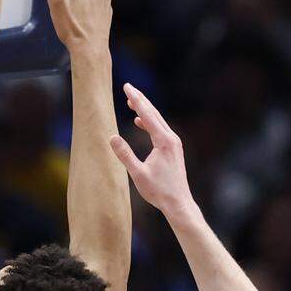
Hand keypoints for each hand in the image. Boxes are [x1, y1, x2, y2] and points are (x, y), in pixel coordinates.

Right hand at [109, 84, 194, 218]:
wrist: (178, 203)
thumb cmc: (159, 191)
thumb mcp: (138, 174)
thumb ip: (125, 155)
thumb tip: (112, 137)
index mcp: (164, 141)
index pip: (148, 115)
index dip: (136, 100)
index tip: (126, 87)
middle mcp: (171, 139)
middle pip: (154, 113)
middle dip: (140, 100)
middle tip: (128, 87)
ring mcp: (174, 143)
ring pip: (157, 121)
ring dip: (144, 110)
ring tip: (131, 101)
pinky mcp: (173, 149)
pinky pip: (159, 130)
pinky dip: (149, 122)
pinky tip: (140, 121)